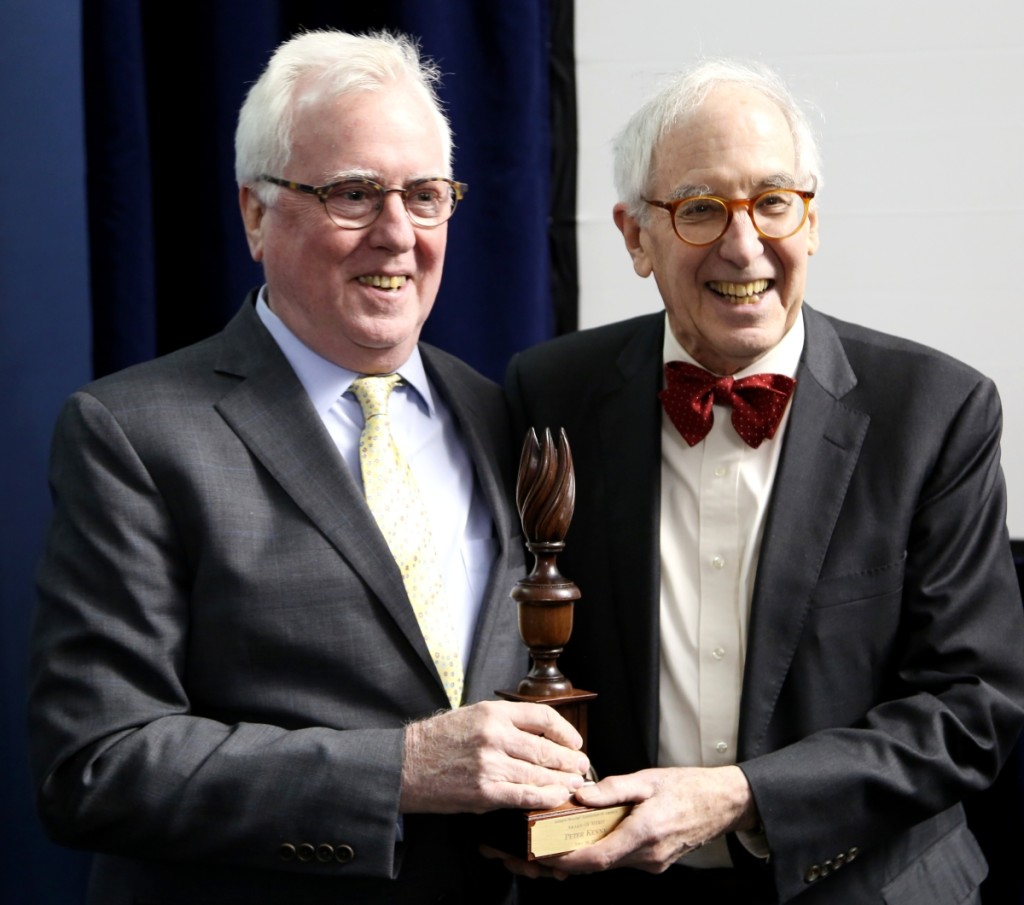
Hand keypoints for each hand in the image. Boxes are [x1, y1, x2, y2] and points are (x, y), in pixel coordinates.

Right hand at [400, 700, 590, 813]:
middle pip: (545, 747)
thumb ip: (503, 723)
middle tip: (582, 766)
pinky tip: (557, 798)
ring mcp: (490, 764)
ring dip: (563, 781)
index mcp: (492, 712)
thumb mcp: (471, 717)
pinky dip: (545, 798)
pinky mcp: (484, 792)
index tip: (574, 741)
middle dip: (569, 760)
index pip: (542, 716)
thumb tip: (540, 735)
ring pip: (539, 773)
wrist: (405, 765)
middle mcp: (494, 735)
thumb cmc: (438, 741)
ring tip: (575, 784)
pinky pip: (524, 796)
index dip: (564, 730)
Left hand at [534, 765, 757, 874]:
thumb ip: (612, 788)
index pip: (598, 857)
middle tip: (536, 853)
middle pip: (599, 864)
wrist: (723, 804)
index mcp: (644, 833)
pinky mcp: (655, 862)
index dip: (568, 859)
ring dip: (583, 856)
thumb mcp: (648, 779)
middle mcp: (648, 856)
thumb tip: (581, 794)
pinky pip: (622, 859)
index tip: (544, 856)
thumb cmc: (688, 788)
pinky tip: (589, 838)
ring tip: (555, 844)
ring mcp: (653, 863)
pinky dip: (602, 851)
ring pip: (609, 863)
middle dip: (566, 861)